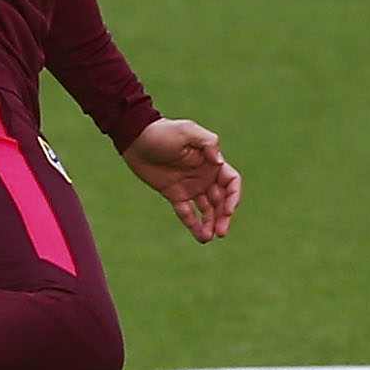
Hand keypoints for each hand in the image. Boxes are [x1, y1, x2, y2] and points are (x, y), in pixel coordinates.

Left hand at [121, 117, 240, 242]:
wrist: (135, 138)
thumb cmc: (163, 131)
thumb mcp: (187, 131)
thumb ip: (208, 143)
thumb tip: (220, 162)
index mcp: (211, 162)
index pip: (231, 182)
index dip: (233, 196)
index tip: (228, 210)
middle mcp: (204, 176)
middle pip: (221, 200)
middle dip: (224, 216)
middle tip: (221, 232)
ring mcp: (190, 186)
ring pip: (207, 210)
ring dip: (212, 224)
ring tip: (210, 237)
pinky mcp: (174, 194)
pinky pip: (187, 213)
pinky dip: (194, 225)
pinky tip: (201, 238)